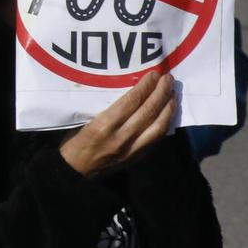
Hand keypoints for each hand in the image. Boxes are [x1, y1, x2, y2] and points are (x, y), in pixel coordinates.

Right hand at [59, 71, 175, 177]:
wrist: (76, 173)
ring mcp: (131, 150)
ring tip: (173, 94)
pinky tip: (168, 114)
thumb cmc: (74, 143)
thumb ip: (104, 109)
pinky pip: (156, 139)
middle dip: (160, 93)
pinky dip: (165, 124)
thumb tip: (125, 91)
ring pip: (157, 127)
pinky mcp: (137, 158)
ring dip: (168, 108)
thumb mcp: (83, 121)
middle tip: (168, 78)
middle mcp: (121, 138)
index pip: (131, 102)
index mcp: (103, 126)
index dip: (145, 87)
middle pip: (147, 112)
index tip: (154, 74)